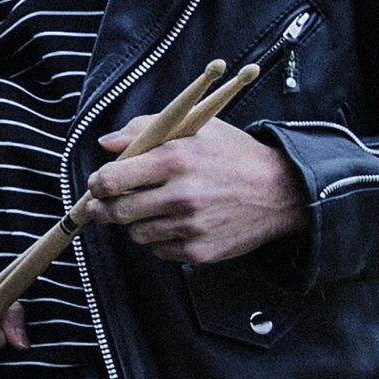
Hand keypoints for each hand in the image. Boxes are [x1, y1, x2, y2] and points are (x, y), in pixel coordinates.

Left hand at [85, 115, 306, 264]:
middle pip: (117, 212)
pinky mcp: (200, 250)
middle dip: (102, 210)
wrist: (281, 190)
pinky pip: (159, 250)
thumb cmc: (233, 154)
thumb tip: (106, 144)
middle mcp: (181, 195)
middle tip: (101, 206)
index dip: (97, 184)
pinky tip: (175, 224)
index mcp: (174, 159)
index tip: (98, 184)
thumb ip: (144, 129)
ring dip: (135, 223)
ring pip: (135, 233)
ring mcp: (191, 226)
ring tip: (150, 209)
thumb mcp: (194, 128)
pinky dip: (159, 239)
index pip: (111, 180)